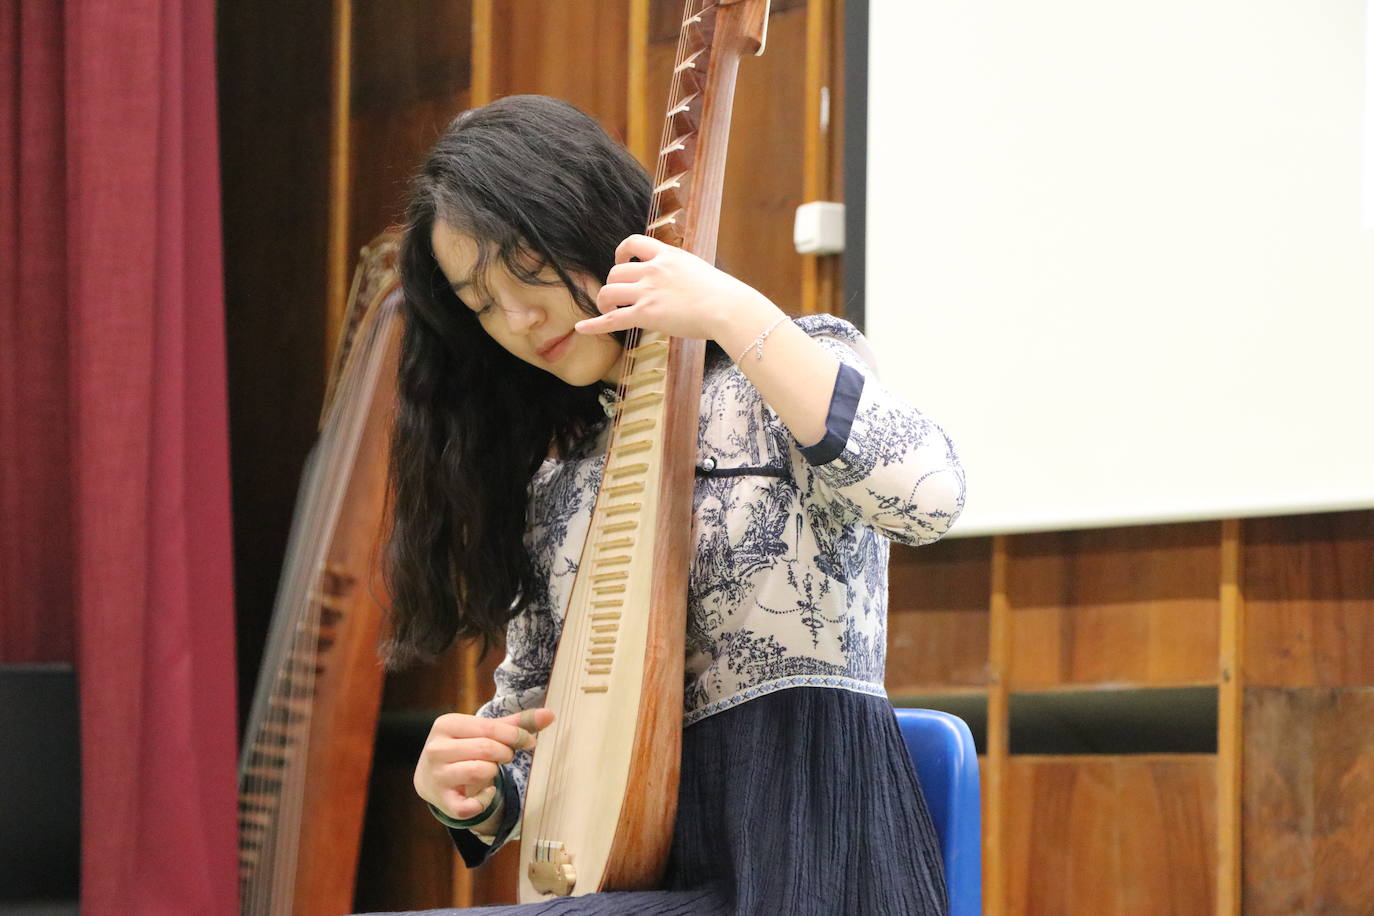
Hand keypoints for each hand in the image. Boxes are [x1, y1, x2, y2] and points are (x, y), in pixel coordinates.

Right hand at [413, 708, 553, 820]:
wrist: (430, 777)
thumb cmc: (463, 748)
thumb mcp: (482, 731)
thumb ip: (515, 724)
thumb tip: (550, 715)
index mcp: (446, 724)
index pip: (490, 728)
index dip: (516, 735)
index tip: (529, 741)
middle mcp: (436, 749)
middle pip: (486, 749)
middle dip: (504, 753)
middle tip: (505, 756)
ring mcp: (437, 776)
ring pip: (480, 772)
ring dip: (494, 772)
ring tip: (489, 769)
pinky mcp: (441, 801)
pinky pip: (471, 805)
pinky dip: (485, 801)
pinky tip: (485, 793)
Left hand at [576, 234, 776, 342]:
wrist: (727, 307)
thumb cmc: (723, 294)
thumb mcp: (699, 270)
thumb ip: (682, 271)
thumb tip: (680, 281)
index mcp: (667, 255)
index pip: (634, 242)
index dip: (622, 251)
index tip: (622, 261)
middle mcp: (653, 270)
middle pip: (616, 272)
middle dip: (613, 285)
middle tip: (617, 298)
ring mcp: (648, 292)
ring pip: (609, 292)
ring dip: (604, 302)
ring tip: (607, 311)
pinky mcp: (646, 315)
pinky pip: (612, 319)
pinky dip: (594, 324)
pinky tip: (581, 328)